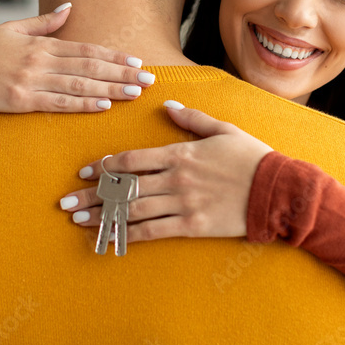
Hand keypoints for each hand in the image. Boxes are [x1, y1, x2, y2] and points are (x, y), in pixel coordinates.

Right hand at [0, 4, 154, 112]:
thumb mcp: (13, 28)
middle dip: (122, 74)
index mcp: (42, 44)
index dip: (114, 56)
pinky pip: (58, 103)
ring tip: (133, 93)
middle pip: (89, 67)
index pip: (86, 49)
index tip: (136, 62)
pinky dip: (82, 104)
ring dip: (110, 90)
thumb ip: (44, 21)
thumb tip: (70, 9)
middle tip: (147, 80)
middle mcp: (41, 61)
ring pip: (79, 86)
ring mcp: (32, 81)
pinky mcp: (22, 102)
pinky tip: (102, 106)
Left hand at [58, 102, 273, 241]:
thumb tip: (167, 105)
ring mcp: (182, 204)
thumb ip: (192, 119)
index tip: (85, 173)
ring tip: (78, 221)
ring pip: (132, 210)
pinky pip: (153, 231)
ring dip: (102, 216)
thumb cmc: (252, 158)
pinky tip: (110, 239)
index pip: (132, 159)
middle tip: (66, 202)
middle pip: (124, 187)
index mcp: (180, 153)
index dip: (104, 166)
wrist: (278, 190)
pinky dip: (128, 235)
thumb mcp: (223, 130)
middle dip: (92, 195)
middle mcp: (175, 178)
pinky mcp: (192, 226)